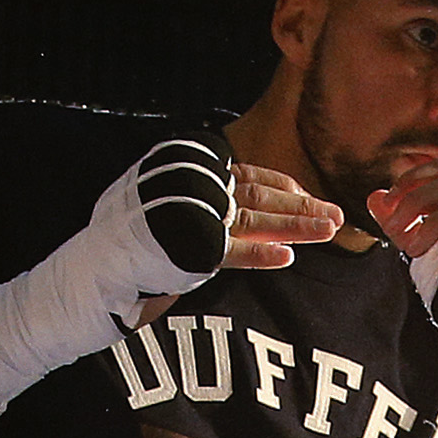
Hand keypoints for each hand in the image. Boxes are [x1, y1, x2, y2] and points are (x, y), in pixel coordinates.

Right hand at [138, 164, 338, 324]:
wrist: (100, 263)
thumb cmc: (137, 236)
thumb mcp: (178, 205)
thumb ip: (211, 200)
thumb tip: (251, 203)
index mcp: (198, 174)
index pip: (250, 176)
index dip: (284, 188)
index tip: (309, 197)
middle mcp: (199, 188)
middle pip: (261, 196)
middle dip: (302, 206)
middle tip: (336, 215)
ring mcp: (195, 215)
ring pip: (255, 218)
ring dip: (295, 225)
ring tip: (328, 230)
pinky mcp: (190, 246)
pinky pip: (232, 250)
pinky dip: (260, 254)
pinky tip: (287, 257)